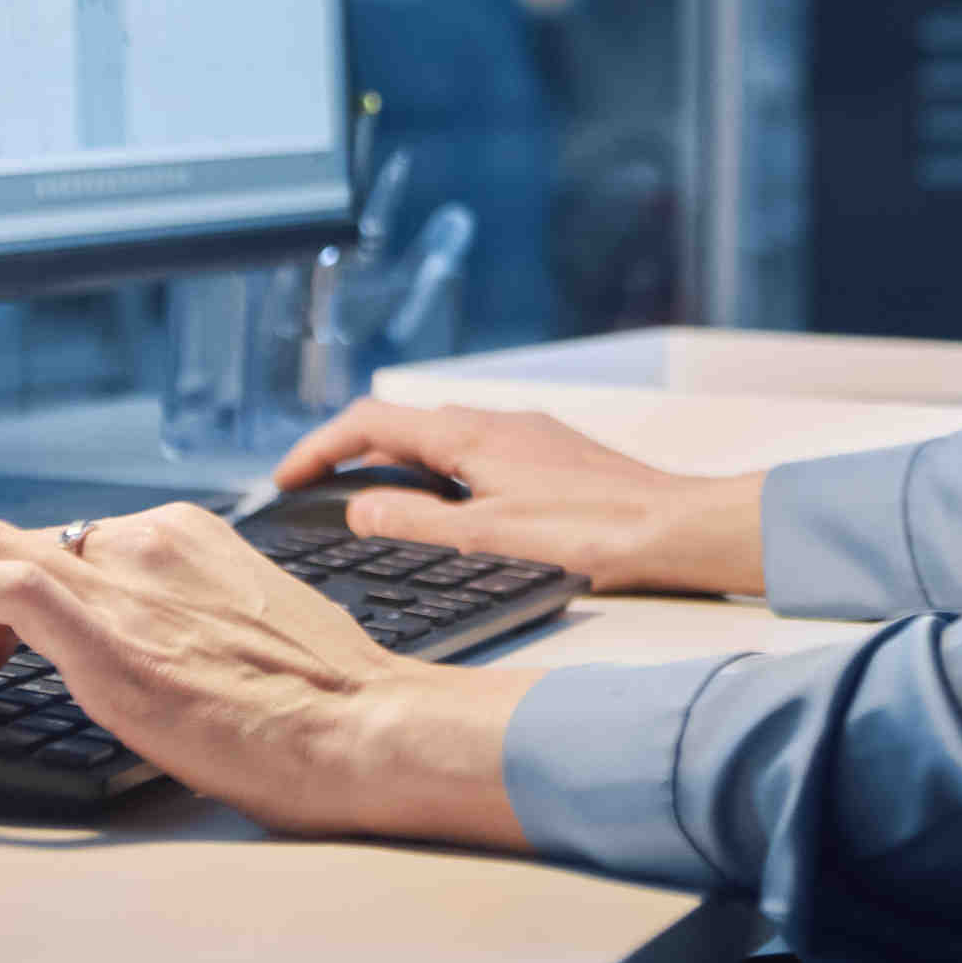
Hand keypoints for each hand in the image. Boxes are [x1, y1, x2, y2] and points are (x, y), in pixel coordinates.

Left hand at [0, 506, 527, 847]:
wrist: (363, 728)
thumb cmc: (329, 704)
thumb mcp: (253, 631)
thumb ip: (196, 620)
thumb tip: (164, 651)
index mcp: (187, 537)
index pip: (72, 541)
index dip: (21, 586)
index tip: (7, 637)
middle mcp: (149, 540)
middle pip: (21, 543)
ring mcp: (122, 579)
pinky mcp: (100, 631)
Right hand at [266, 402, 765, 597]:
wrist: (677, 530)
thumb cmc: (593, 534)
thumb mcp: (486, 539)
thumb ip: (415, 522)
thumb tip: (359, 507)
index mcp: (471, 434)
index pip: (371, 423)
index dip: (319, 448)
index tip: (284, 479)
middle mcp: (497, 423)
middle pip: (403, 426)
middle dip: (351, 455)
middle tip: (316, 493)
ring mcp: (528, 438)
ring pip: (442, 441)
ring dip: (397, 467)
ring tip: (370, 509)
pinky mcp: (553, 459)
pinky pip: (477, 456)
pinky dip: (440, 476)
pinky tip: (449, 514)